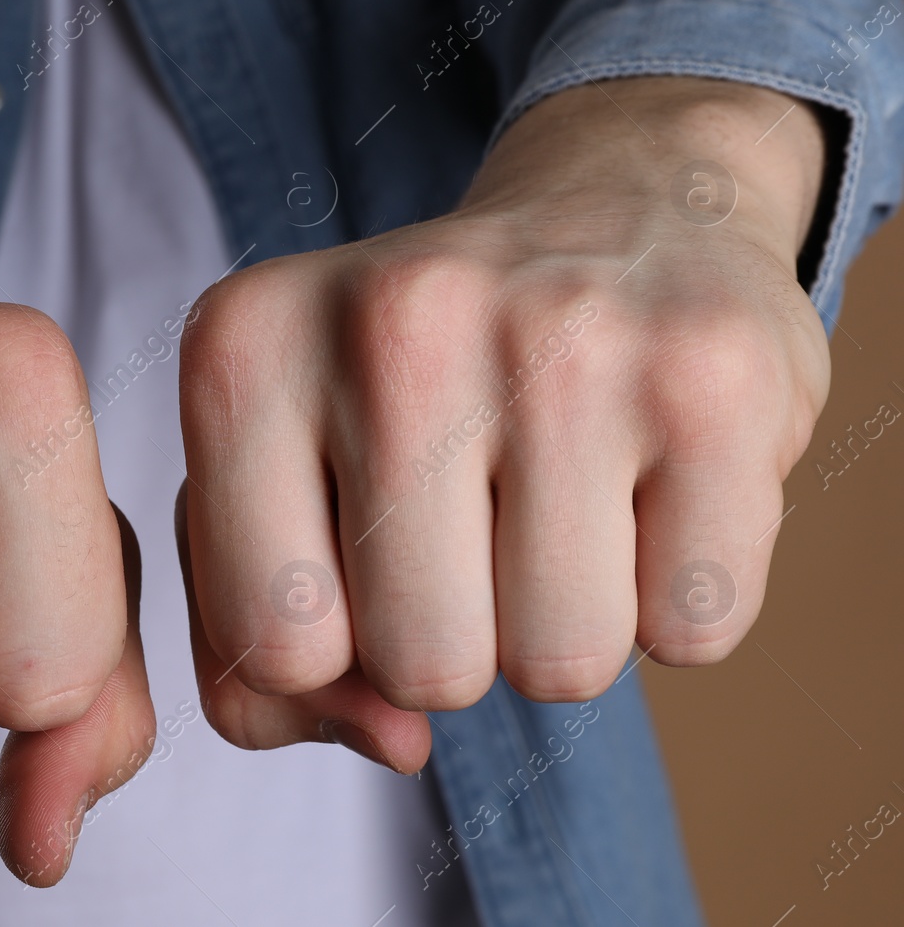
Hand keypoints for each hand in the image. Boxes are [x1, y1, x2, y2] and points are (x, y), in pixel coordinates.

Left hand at [175, 77, 829, 763]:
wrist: (619, 214)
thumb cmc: (416, 385)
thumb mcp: (276, 482)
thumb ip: (257, 652)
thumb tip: (395, 744)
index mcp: (243, 348)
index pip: (271, 645)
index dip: (330, 652)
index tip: (360, 555)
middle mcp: (395, 320)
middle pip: (422, 668)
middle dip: (454, 638)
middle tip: (475, 517)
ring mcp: (564, 338)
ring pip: (560, 667)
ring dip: (563, 623)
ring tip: (560, 492)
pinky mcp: (715, 379)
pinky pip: (692, 634)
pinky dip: (673, 596)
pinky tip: (649, 480)